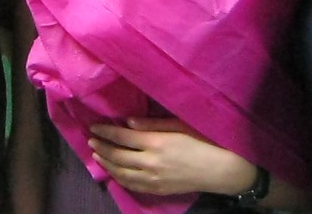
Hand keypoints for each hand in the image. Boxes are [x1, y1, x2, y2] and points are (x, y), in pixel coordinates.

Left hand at [88, 117, 255, 196]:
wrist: (220, 169)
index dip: (106, 131)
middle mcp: (151, 162)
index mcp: (156, 142)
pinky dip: (120, 178)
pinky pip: (133, 185)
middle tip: (91, 140)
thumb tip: (128, 121)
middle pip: (118, 156)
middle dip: (102, 147)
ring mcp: (154, 178)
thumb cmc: (203, 140)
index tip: (94, 127)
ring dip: (107, 164)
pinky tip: (115, 173)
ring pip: (122, 173)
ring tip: (97, 155)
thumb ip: (152, 123)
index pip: (123, 136)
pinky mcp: (158, 189)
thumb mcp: (179, 125)